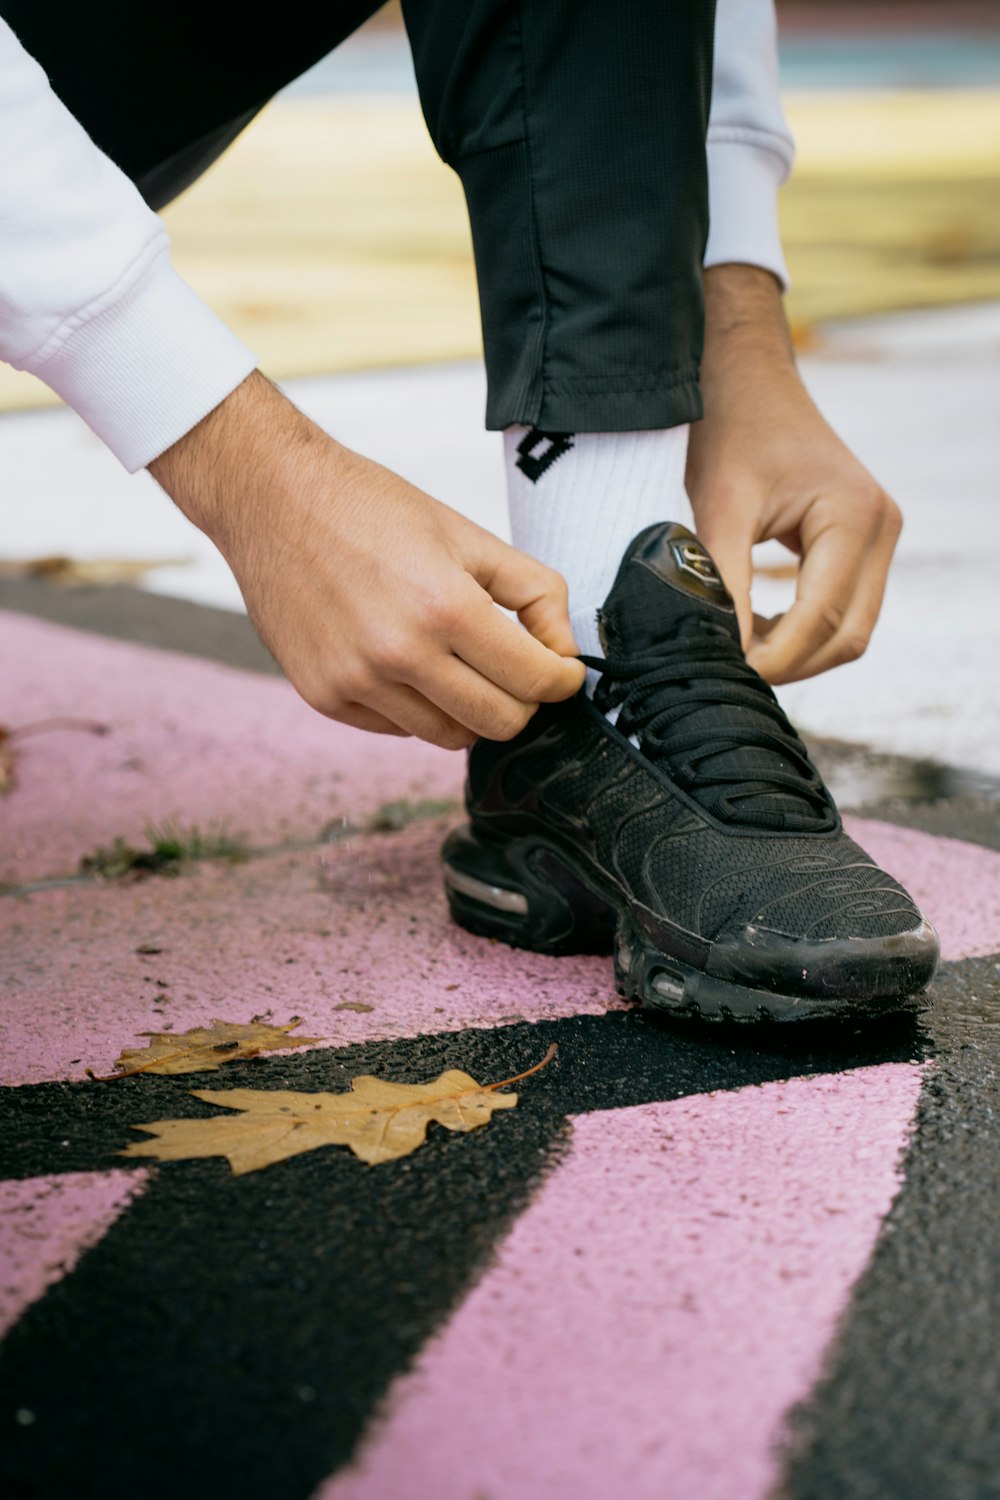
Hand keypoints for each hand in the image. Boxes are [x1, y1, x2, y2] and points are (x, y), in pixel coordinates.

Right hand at [149, 372, 583, 747]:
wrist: (272, 500)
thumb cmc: (369, 508)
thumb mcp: (467, 534)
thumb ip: (534, 591)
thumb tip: (565, 651)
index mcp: (445, 606)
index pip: (534, 681)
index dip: (563, 680)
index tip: (563, 673)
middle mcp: (399, 653)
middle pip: (499, 723)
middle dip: (523, 702)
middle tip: (518, 672)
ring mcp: (357, 682)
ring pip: (449, 736)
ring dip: (468, 708)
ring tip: (459, 663)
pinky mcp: (324, 696)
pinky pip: (398, 729)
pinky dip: (417, 707)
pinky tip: (407, 663)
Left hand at [686, 265, 901, 684]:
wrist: (747, 378)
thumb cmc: (732, 430)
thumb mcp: (720, 507)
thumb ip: (724, 583)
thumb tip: (722, 652)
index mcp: (856, 517)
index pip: (824, 618)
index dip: (776, 657)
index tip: (727, 673)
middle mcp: (882, 529)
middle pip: (848, 636)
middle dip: (791, 664)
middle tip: (731, 673)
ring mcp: (879, 537)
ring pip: (850, 630)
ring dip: (799, 652)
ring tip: (740, 652)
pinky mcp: (862, 542)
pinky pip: (844, 608)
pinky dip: (805, 631)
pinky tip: (757, 629)